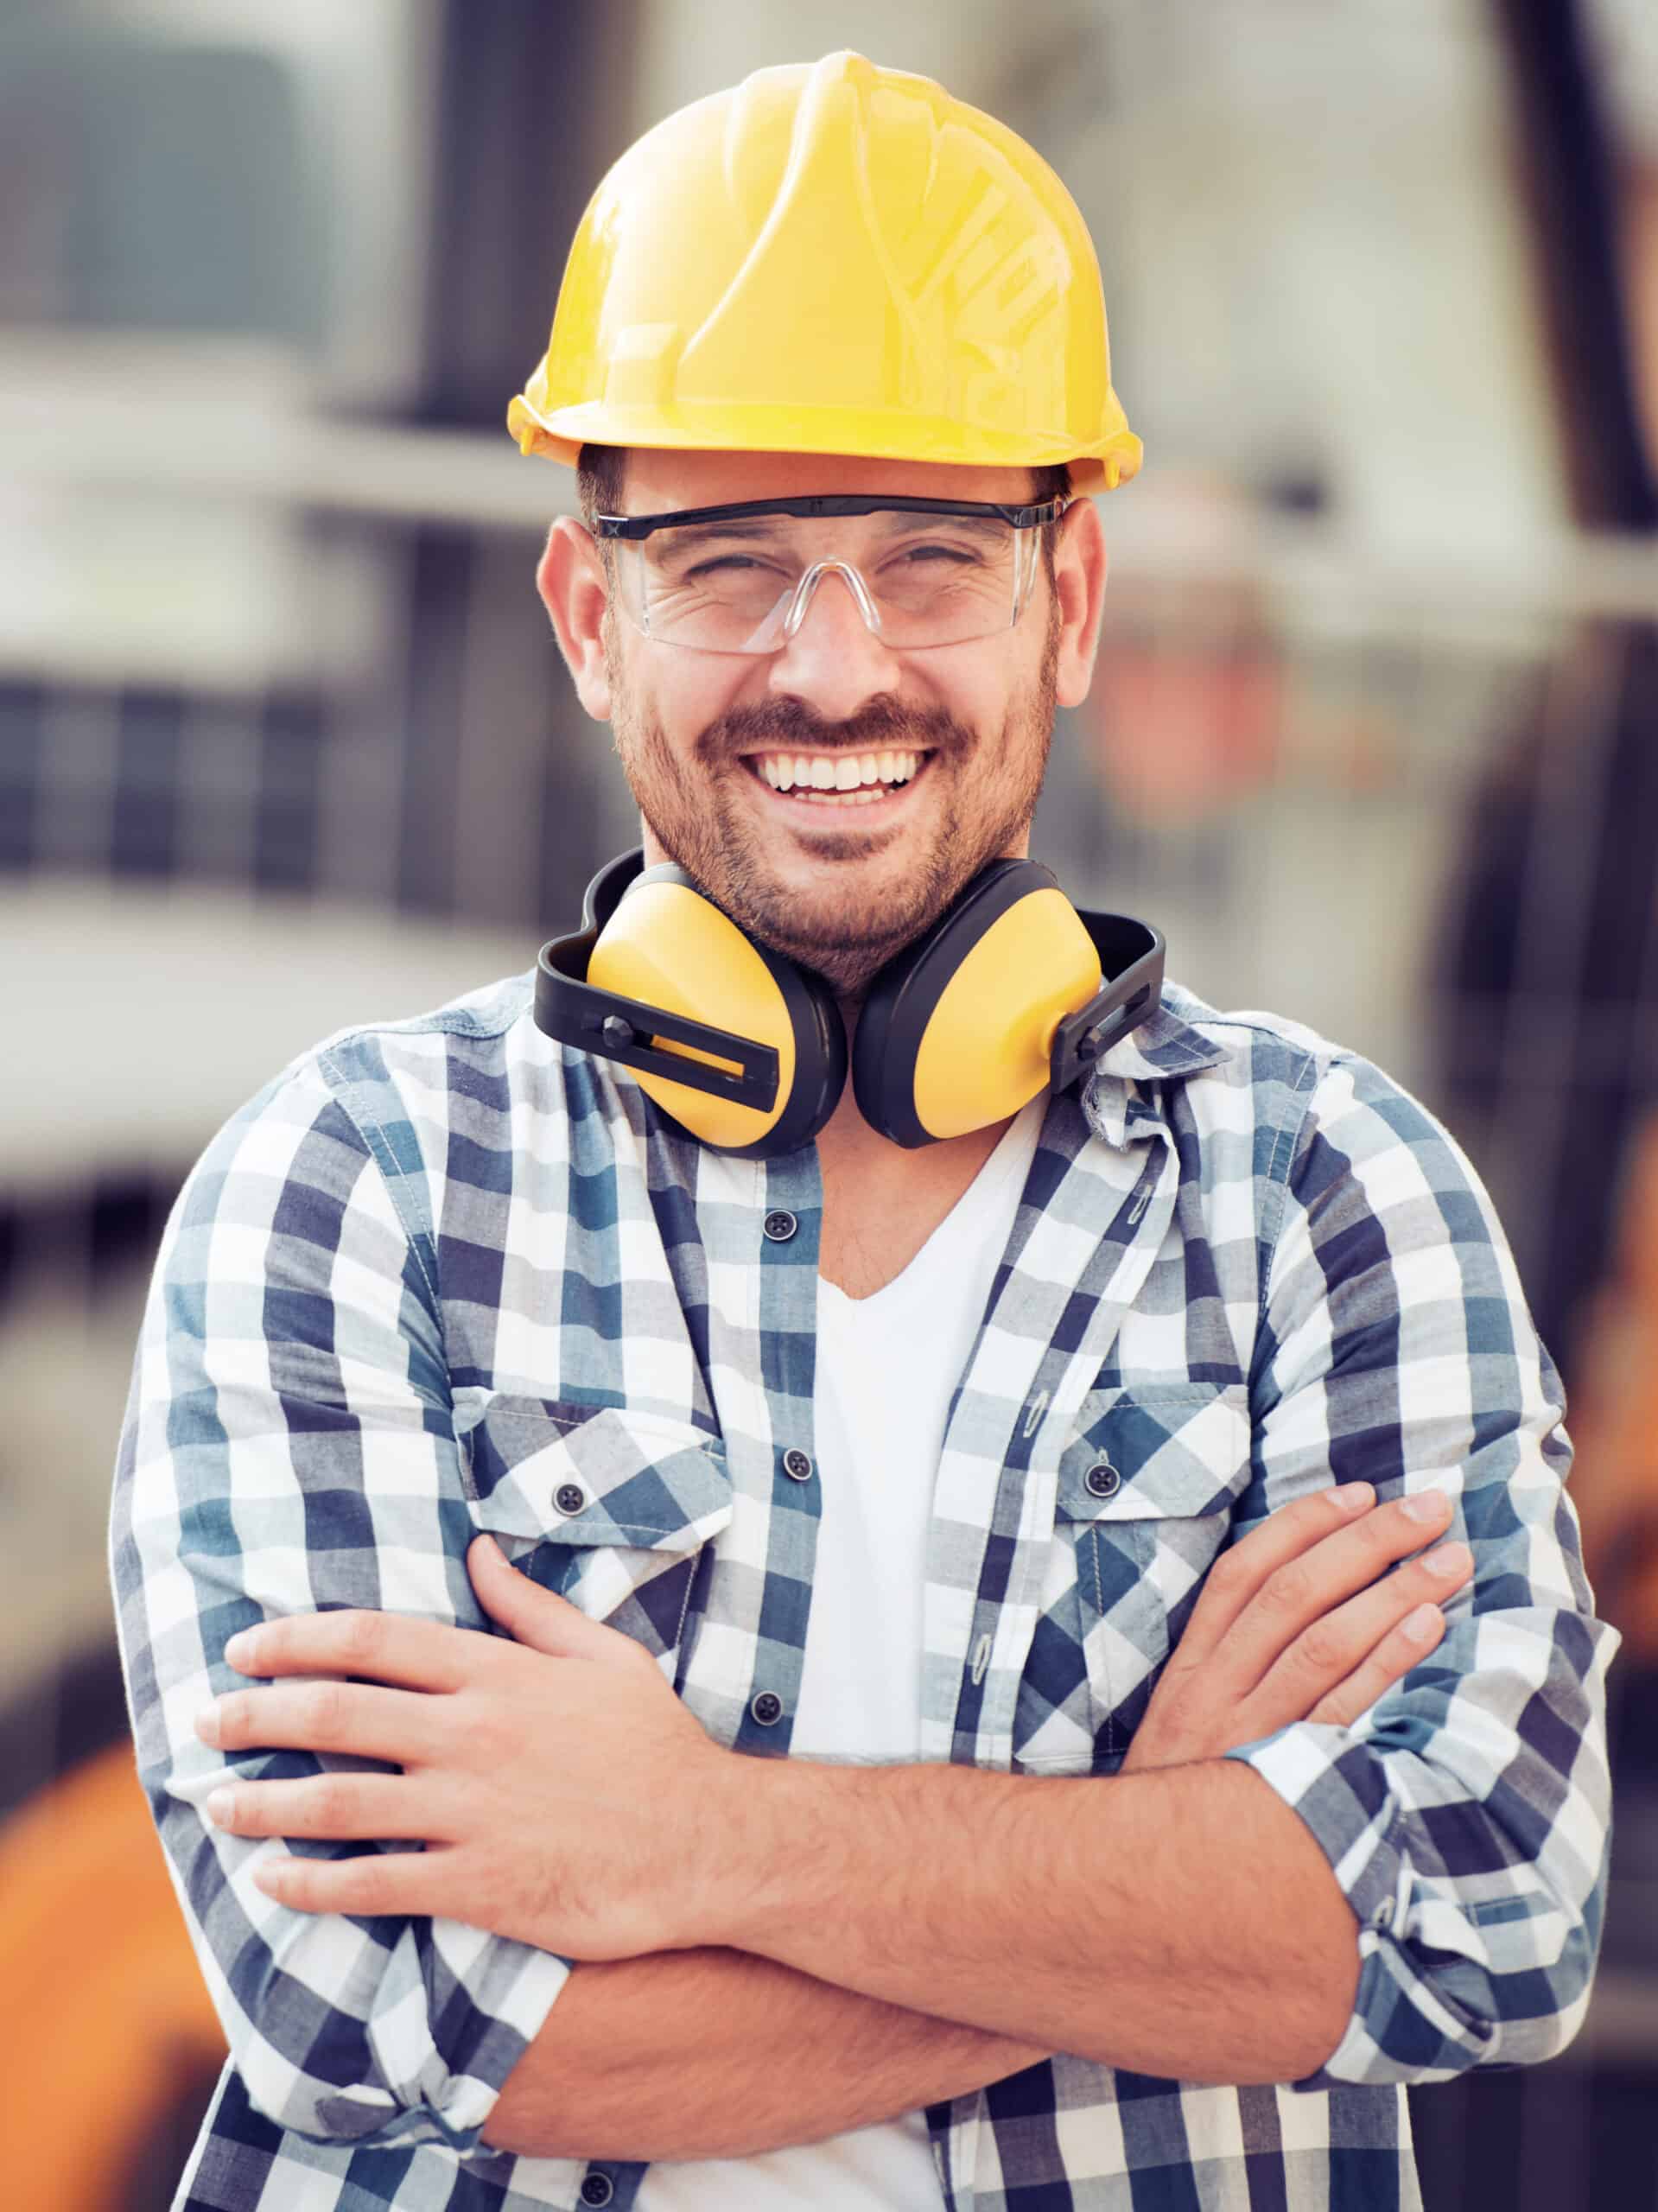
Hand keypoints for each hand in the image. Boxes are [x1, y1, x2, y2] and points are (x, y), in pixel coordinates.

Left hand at [195, 1535, 736, 1958]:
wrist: (708, 1842)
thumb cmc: (657, 1745)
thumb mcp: (604, 1653)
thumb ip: (530, 1606)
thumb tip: (478, 1550)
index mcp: (498, 1673)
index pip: (373, 1640)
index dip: (295, 1640)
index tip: (244, 1648)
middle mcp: (474, 1734)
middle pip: (335, 1713)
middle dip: (255, 1714)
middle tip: (205, 1722)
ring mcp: (474, 1811)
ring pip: (339, 1801)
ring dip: (264, 1801)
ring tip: (218, 1803)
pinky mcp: (481, 1883)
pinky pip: (375, 1884)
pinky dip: (312, 1884)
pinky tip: (273, 1881)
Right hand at [1120, 1481, 1469, 1774]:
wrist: (1149, 1887)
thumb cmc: (1188, 1792)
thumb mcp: (1191, 1719)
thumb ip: (1233, 1660)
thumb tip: (1311, 1594)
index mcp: (1191, 1667)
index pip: (1242, 1572)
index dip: (1302, 1525)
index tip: (1359, 1492)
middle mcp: (1215, 1690)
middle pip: (1292, 1594)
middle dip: (1366, 1541)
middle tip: (1429, 1507)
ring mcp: (1249, 1734)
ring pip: (1323, 1642)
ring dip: (1393, 1592)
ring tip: (1451, 1560)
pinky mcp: (1284, 1778)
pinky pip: (1342, 1710)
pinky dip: (1386, 1661)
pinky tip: (1428, 1627)